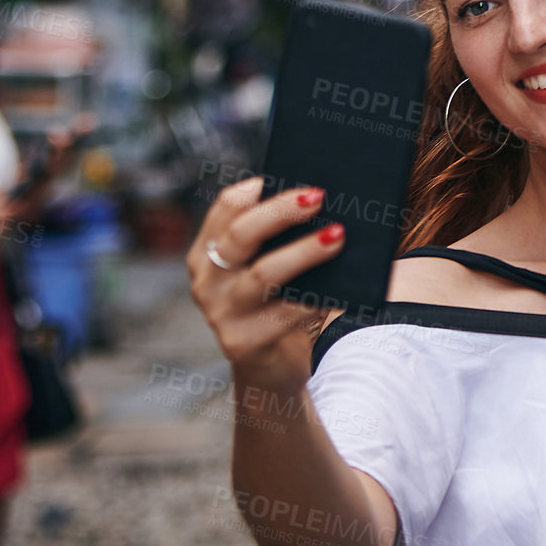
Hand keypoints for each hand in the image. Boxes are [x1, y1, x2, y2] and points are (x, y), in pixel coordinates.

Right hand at [186, 176, 344, 388]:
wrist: (272, 369)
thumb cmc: (277, 305)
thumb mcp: (265, 268)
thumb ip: (277, 239)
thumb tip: (320, 199)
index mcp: (208, 252)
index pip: (226, 208)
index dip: (257, 190)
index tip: (289, 177)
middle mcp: (207, 280)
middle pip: (241, 235)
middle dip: (281, 211)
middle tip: (318, 196)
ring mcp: (221, 314)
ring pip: (264, 274)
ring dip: (304, 252)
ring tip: (337, 236)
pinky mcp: (243, 343)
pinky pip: (285, 314)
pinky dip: (315, 298)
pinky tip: (339, 288)